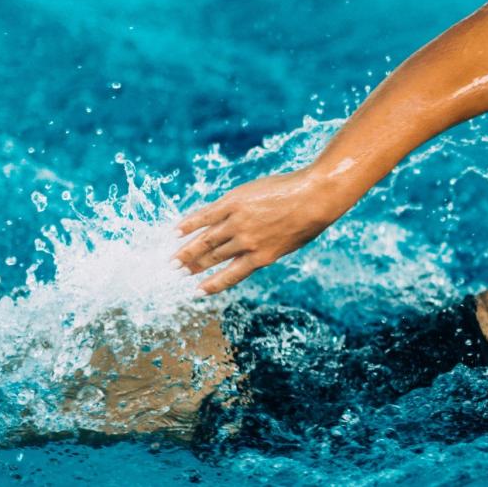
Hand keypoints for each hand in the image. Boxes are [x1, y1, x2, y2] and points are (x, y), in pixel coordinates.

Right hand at [173, 168, 341, 294]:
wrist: (314, 196)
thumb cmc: (309, 219)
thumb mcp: (289, 243)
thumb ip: (268, 247)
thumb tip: (251, 248)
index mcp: (261, 257)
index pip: (231, 275)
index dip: (213, 284)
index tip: (197, 291)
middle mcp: (246, 243)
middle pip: (214, 257)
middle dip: (195, 266)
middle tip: (179, 272)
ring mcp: (238, 223)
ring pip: (206, 240)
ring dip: (187, 251)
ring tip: (173, 260)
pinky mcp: (234, 203)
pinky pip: (206, 216)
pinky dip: (189, 224)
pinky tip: (176, 231)